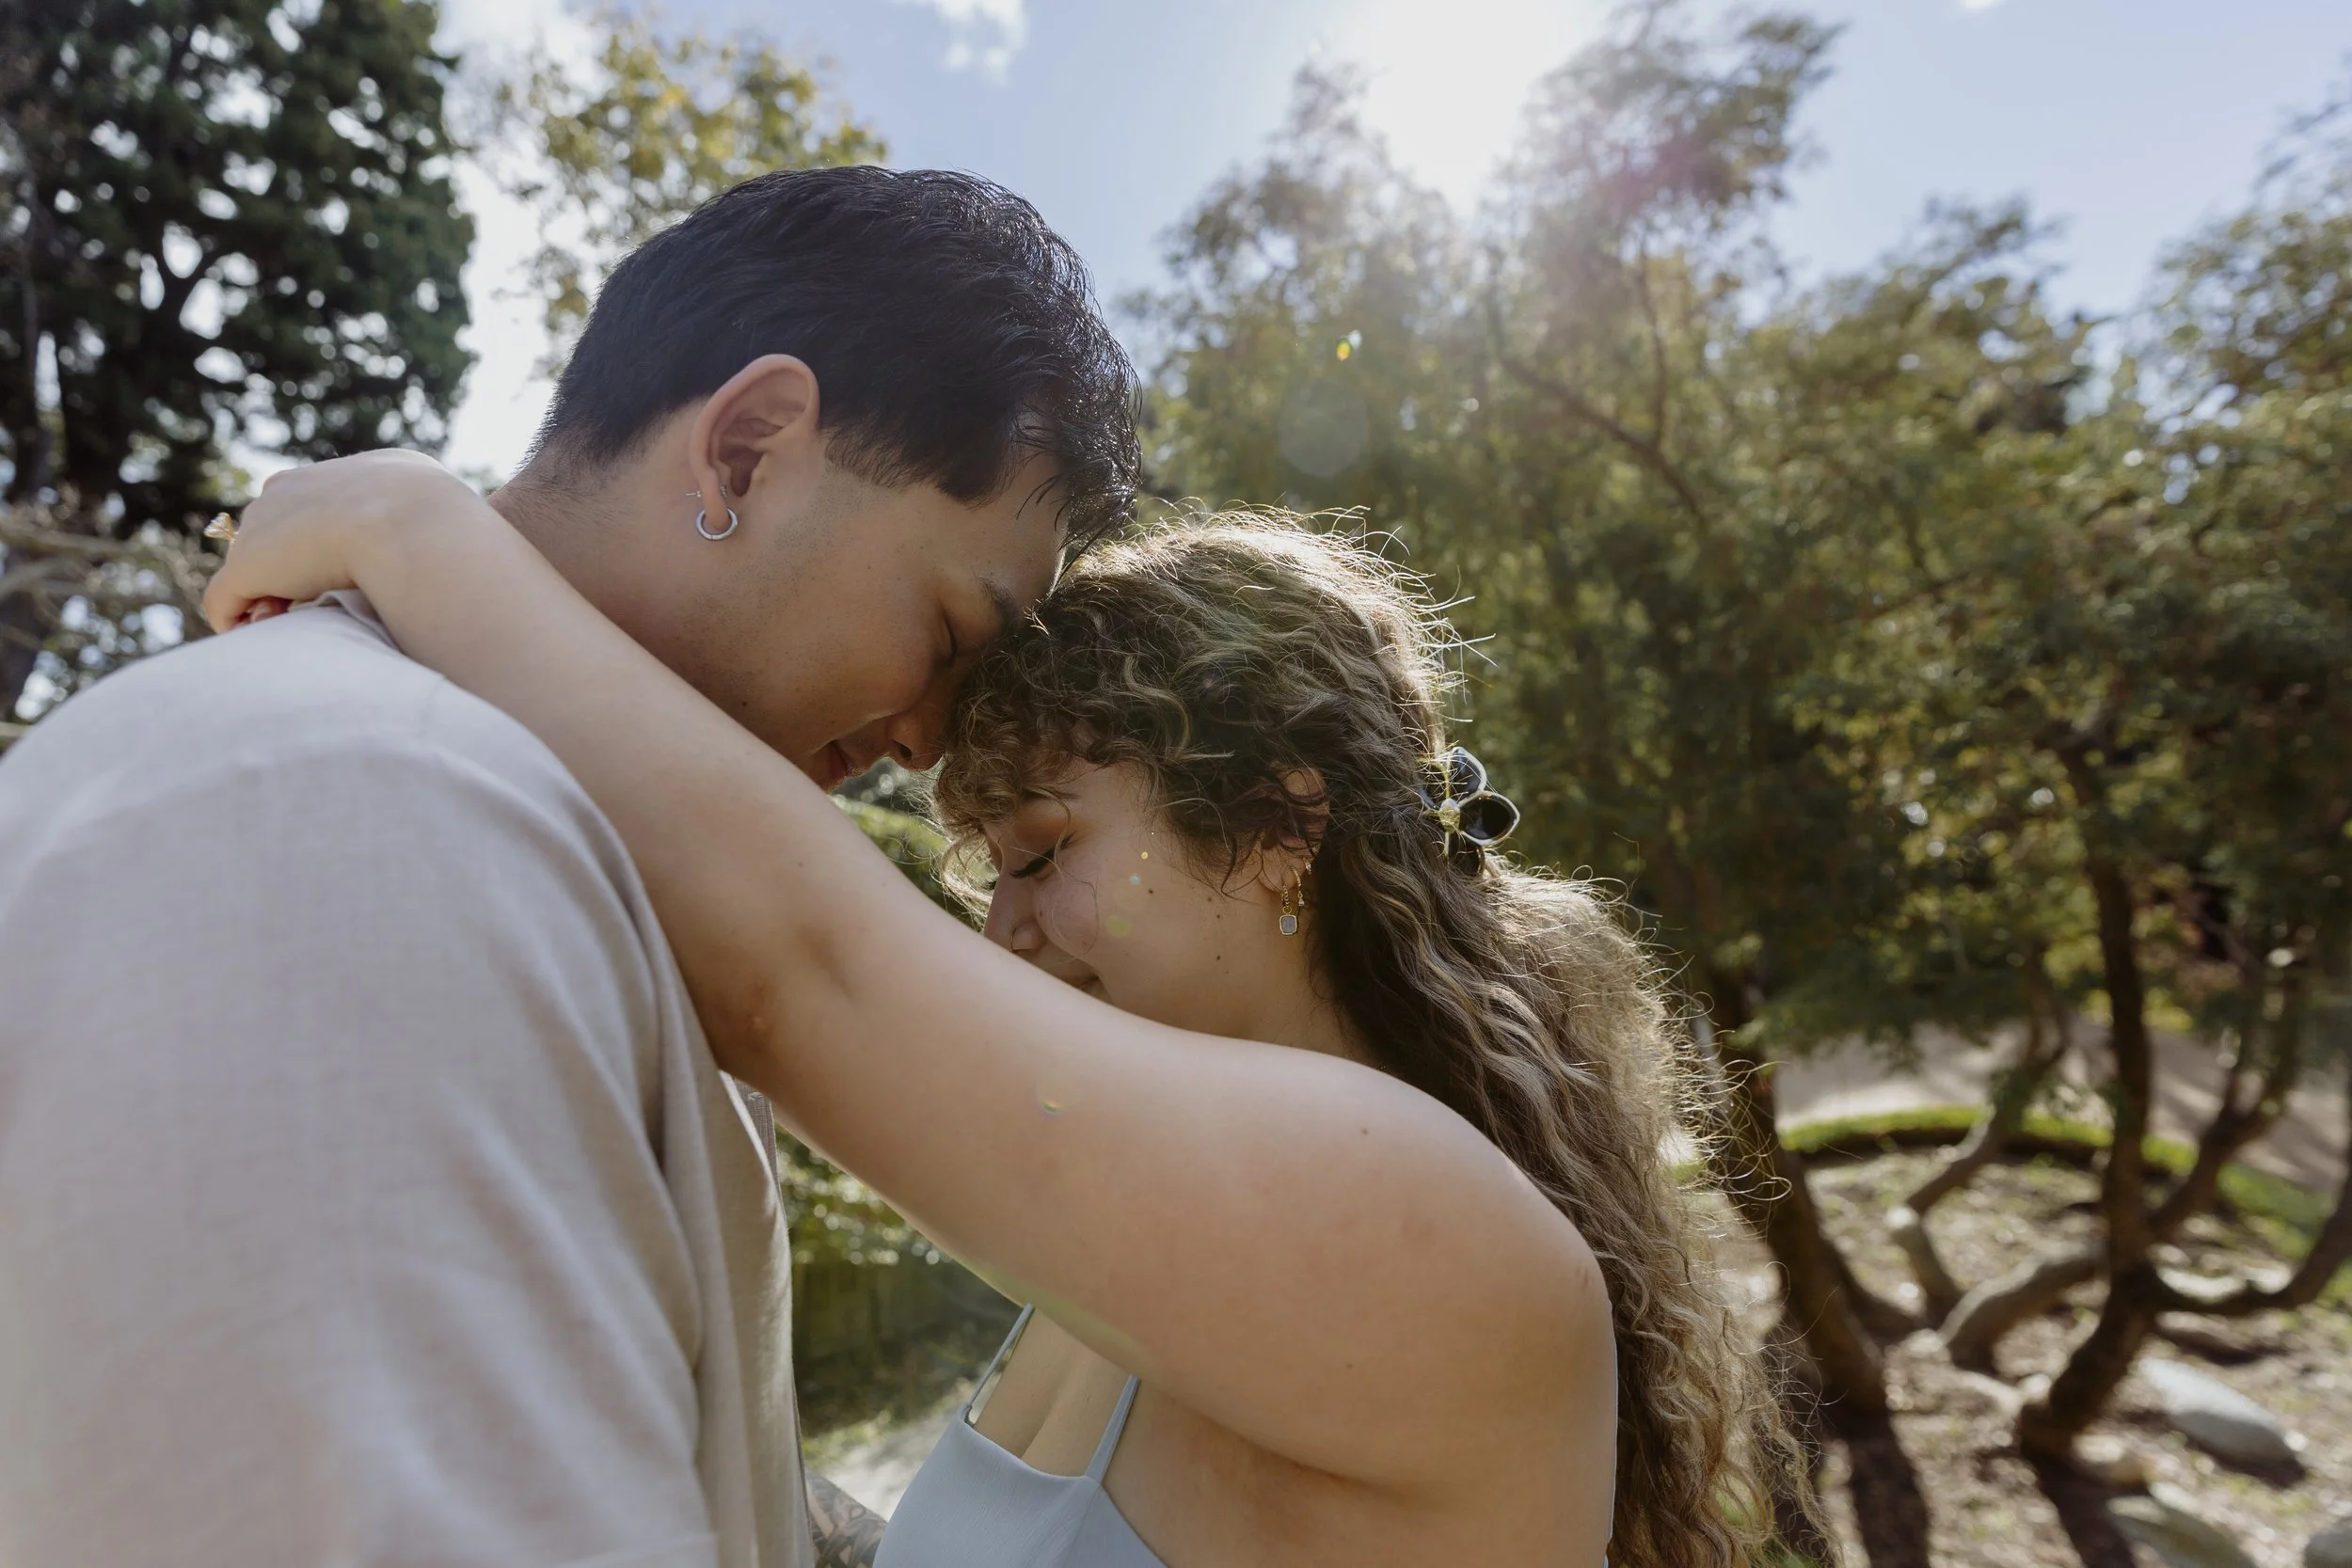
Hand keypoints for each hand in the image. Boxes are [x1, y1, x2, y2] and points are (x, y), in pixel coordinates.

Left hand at [203, 449, 484, 633]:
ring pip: (253, 567)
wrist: (416, 528)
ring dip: (270, 599)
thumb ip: (434, 533)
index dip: (332, 543)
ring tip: (302, 624)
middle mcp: (303, 483)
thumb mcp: (452, 522)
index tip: (355, 576)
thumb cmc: (451, 535)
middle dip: (292, 571)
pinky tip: (268, 637)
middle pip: (280, 532)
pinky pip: (226, 603)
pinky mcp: (248, 564)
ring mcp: (268, 523)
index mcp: (363, 471)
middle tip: (321, 608)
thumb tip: (449, 557)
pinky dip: (240, 623)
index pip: (327, 504)